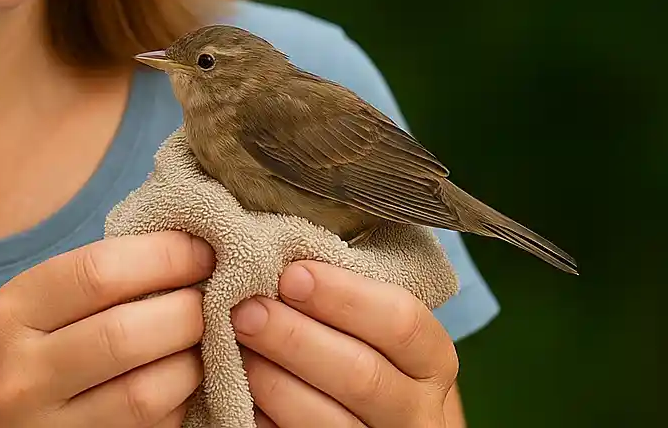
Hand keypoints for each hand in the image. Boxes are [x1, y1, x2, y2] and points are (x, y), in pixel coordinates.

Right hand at [0, 230, 214, 426]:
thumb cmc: (13, 356)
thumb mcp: (29, 308)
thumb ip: (94, 278)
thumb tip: (188, 242)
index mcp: (11, 312)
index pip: (100, 271)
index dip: (167, 255)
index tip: (204, 249)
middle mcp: (22, 373)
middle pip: (130, 333)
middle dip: (190, 308)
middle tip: (214, 295)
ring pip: (149, 391)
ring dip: (195, 360)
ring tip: (205, 338)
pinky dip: (181, 399)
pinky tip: (184, 378)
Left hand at [230, 261, 457, 427]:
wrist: (377, 424)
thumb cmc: (366, 356)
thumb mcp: (377, 330)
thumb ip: (349, 300)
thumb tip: (287, 257)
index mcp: (432, 360)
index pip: (401, 321)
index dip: (343, 296)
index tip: (292, 274)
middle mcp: (417, 411)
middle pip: (361, 374)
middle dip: (295, 338)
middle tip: (246, 310)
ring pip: (327, 421)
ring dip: (273, 381)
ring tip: (236, 348)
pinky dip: (265, 419)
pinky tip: (242, 390)